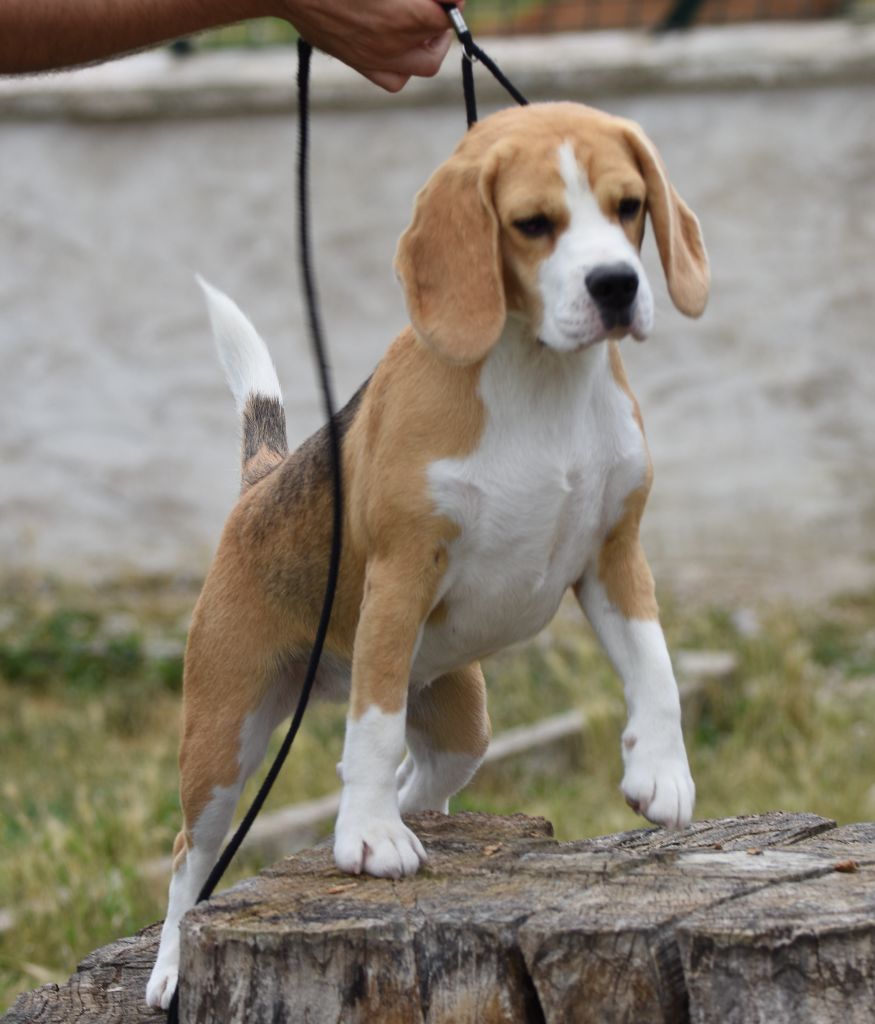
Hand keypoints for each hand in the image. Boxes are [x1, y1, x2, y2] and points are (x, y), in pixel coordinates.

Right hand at [277, 0, 460, 91]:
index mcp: (400, 15)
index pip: (446, 15)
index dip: (453, 3)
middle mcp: (391, 44)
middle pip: (437, 40)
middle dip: (444, 22)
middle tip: (439, 6)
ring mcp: (376, 59)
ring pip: (422, 65)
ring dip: (430, 45)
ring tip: (424, 26)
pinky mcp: (361, 65)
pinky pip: (395, 80)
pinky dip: (405, 66)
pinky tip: (401, 46)